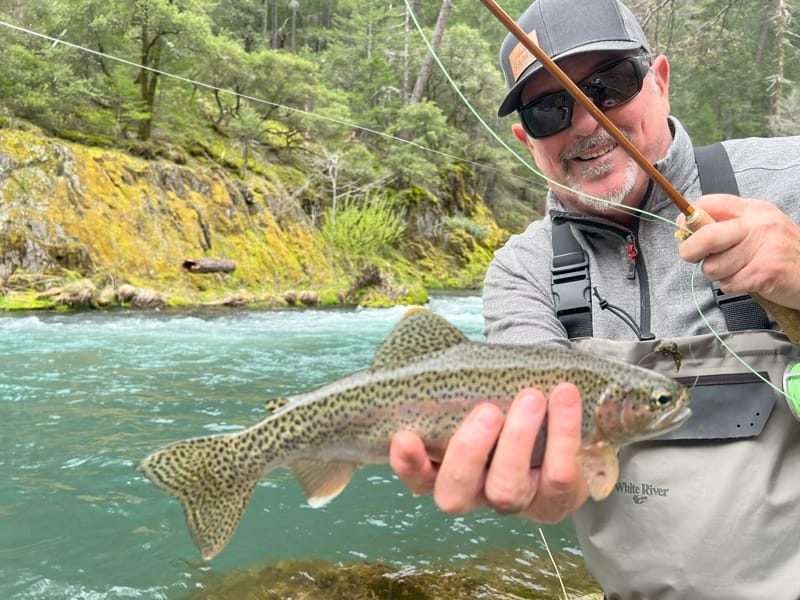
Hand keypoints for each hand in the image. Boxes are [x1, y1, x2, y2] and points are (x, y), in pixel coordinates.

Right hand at [389, 383, 588, 522]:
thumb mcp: (476, 392)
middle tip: (487, 411)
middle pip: (455, 493)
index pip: (416, 477)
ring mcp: (515, 500)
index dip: (408, 463)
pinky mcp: (556, 499)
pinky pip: (560, 476)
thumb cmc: (505, 401)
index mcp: (445, 470)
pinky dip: (563, 434)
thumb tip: (429, 334)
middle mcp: (475, 493)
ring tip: (531, 397)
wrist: (559, 416)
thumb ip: (455, 379)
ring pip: (506, 490)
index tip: (405, 435)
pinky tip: (564, 398)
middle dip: (468, 451)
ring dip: (518, 440)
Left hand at [677, 194, 799, 309]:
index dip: (690, 220)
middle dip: (690, 251)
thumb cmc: (778, 252)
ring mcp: (764, 248)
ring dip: (717, 274)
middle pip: (706, 236)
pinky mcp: (765, 272)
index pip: (707, 204)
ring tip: (736, 270)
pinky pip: (728, 284)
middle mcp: (759, 225)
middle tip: (694, 257)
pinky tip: (747, 280)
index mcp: (753, 209)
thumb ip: (723, 224)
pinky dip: (731, 286)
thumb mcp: (756, 227)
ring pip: (713, 266)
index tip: (687, 233)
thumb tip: (683, 226)